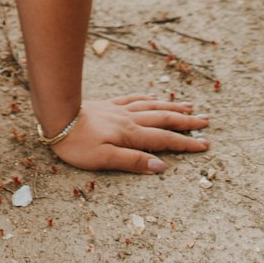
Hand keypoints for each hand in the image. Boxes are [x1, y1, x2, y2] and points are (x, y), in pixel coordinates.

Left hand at [50, 93, 209, 173]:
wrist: (56, 117)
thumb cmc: (77, 144)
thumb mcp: (104, 159)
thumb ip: (133, 161)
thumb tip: (162, 166)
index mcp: (131, 135)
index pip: (165, 140)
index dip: (186, 144)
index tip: (205, 145)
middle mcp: (129, 120)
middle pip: (163, 119)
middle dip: (186, 122)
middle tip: (207, 120)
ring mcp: (119, 110)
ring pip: (151, 106)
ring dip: (171, 107)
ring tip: (189, 106)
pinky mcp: (108, 105)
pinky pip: (134, 98)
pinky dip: (147, 98)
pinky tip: (153, 96)